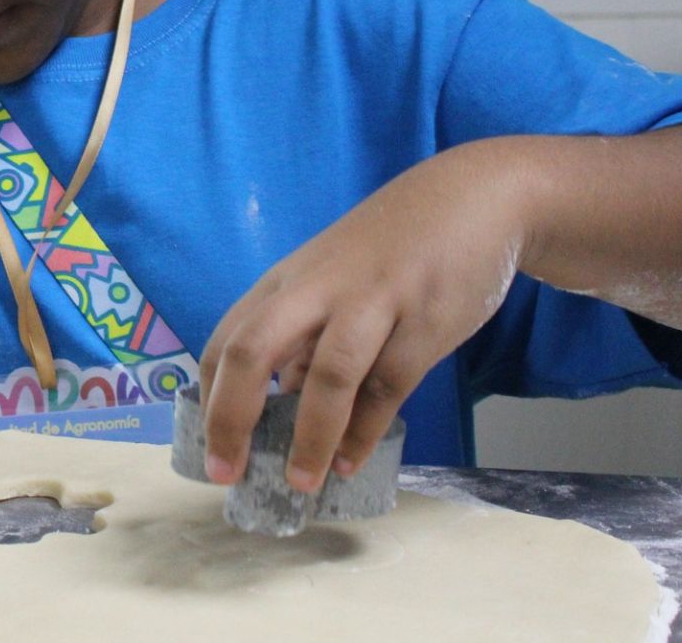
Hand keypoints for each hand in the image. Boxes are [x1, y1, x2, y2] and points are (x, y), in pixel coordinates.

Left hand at [197, 143, 531, 491]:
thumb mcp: (331, 282)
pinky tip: (350, 460)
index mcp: (286, 282)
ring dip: (309, 436)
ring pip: (327, 373)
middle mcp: (317, 289)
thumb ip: (305, 336)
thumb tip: (278, 399)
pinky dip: (366, 429)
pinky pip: (388, 385)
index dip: (209, 398)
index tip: (208, 448)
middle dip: (231, 415)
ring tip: (300, 483)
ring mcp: (371, 302)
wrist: (473, 198)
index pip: (227, 340)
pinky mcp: (424, 321)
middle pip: (253, 349)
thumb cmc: (390, 248)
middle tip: (225, 472)